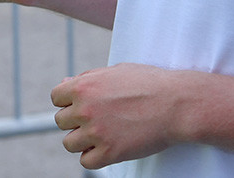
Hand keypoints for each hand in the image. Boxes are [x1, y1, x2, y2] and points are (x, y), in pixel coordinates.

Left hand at [51, 64, 188, 169]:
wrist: (177, 103)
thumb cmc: (149, 83)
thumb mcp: (115, 72)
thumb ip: (87, 79)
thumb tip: (66, 83)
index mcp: (83, 86)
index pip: (56, 98)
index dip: (68, 101)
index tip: (81, 105)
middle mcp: (85, 109)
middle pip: (61, 122)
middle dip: (76, 121)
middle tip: (97, 120)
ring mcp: (96, 132)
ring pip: (70, 143)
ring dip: (82, 140)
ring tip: (102, 134)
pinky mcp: (110, 153)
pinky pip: (86, 162)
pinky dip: (94, 157)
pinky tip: (107, 148)